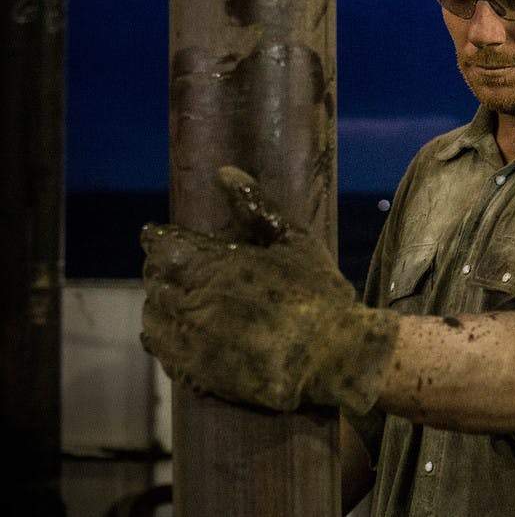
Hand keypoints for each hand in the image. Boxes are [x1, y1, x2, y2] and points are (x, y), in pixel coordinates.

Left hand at [139, 167, 397, 413]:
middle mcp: (190, 301)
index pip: (160, 245)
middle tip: (182, 267)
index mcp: (210, 264)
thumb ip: (257, 206)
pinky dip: (167, 337)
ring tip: (185, 300)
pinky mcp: (194, 372)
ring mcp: (189, 340)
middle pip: (153, 279)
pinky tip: (188, 332)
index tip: (167, 237)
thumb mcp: (294, 241)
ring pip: (152, 315)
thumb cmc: (319, 295)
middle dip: (163, 270)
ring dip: (162, 303)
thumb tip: (226, 172)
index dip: (161, 239)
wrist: (332, 358)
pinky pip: (162, 351)